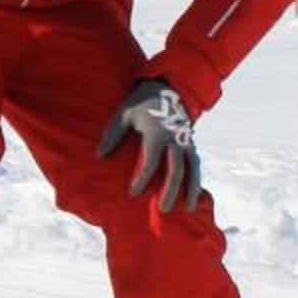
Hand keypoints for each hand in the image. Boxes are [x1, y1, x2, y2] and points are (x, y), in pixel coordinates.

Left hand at [97, 78, 202, 213]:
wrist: (166, 88)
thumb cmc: (141, 102)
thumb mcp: (123, 113)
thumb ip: (112, 134)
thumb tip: (100, 155)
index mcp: (158, 132)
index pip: (151, 160)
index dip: (142, 178)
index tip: (133, 193)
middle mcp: (175, 139)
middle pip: (176, 169)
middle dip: (170, 190)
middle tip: (163, 209)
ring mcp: (186, 141)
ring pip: (192, 168)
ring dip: (191, 188)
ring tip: (189, 208)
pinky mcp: (191, 143)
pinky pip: (196, 164)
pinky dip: (197, 179)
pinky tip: (195, 195)